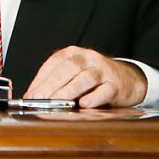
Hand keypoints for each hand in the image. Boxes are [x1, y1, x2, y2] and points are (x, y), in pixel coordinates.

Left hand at [24, 46, 146, 108]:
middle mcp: (88, 58)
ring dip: (68, 91)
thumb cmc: (94, 79)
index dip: (40, 80)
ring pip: (84, 78)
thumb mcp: (73, 74)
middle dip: (51, 86)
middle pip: (67, 69)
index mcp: (73, 54)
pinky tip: (84, 104)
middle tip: (40, 99)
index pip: (53, 64)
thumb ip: (55, 82)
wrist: (127, 79)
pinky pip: (105, 91)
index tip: (31, 94)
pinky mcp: (116, 85)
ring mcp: (103, 70)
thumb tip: (32, 96)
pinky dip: (94, 98)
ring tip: (56, 102)